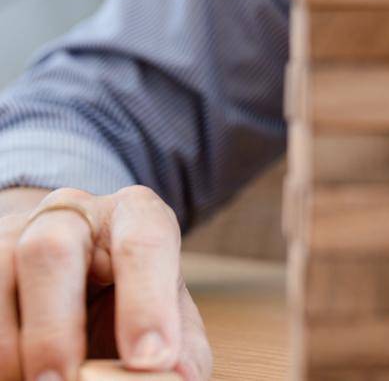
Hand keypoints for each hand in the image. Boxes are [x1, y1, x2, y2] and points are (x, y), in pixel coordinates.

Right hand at [0, 186, 212, 380]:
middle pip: (52, 250)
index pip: (145, 241)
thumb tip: (182, 377)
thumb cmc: (127, 294)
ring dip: (13, 347)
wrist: (72, 276)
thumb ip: (178, 342)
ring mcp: (14, 234)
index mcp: (134, 214)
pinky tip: (14, 373)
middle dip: (55, 327)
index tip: (150, 360)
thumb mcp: (164, 309)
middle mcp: (71, 214)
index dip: (146, 303)